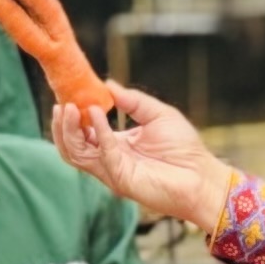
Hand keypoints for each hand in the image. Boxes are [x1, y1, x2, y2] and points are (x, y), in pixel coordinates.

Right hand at [51, 83, 232, 230]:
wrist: (203, 175)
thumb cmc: (185, 148)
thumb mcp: (156, 114)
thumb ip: (132, 101)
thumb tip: (107, 85)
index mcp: (114, 145)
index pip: (83, 132)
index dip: (73, 115)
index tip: (68, 95)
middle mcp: (109, 159)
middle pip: (72, 145)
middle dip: (63, 125)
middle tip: (62, 103)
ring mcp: (112, 170)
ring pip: (76, 154)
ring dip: (69, 131)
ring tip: (69, 108)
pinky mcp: (121, 179)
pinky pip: (103, 154)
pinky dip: (97, 132)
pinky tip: (96, 113)